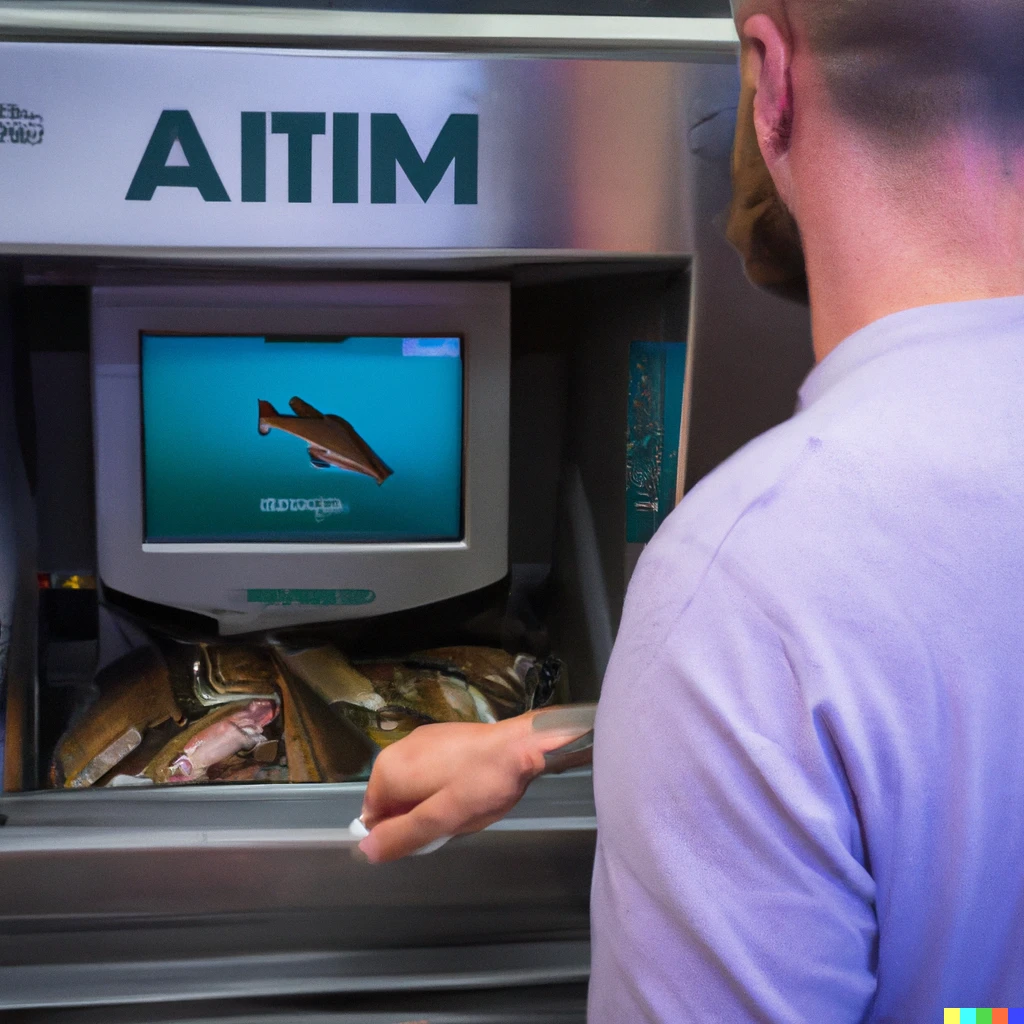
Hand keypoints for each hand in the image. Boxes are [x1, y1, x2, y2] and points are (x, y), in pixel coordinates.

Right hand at [359, 709, 590, 862]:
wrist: (522, 744)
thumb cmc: (481, 784)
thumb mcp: (441, 819)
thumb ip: (402, 836)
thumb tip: (364, 851)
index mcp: (389, 770)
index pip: (373, 816)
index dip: (401, 832)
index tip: (432, 831)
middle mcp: (397, 750)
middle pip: (393, 801)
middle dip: (418, 816)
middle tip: (452, 819)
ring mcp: (419, 739)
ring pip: (413, 788)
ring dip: (432, 802)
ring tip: (464, 803)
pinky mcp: (441, 736)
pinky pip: (428, 771)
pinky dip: (443, 785)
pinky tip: (470, 786)